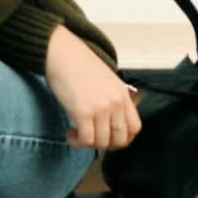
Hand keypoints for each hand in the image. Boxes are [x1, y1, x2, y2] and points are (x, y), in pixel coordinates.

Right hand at [47, 26, 141, 153]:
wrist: (62, 53)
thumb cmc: (80, 65)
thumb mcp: (106, 80)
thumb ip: (113, 99)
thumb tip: (110, 121)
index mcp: (122, 94)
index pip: (135, 128)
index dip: (123, 139)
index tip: (109, 138)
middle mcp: (115, 102)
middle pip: (120, 139)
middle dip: (105, 145)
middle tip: (91, 138)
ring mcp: (100, 108)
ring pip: (102, 143)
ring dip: (88, 144)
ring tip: (76, 134)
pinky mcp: (83, 112)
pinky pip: (86, 140)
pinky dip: (77, 142)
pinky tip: (70, 133)